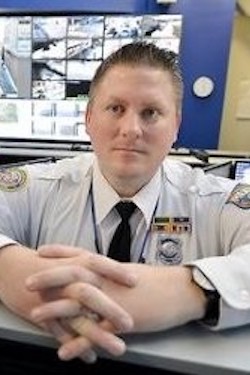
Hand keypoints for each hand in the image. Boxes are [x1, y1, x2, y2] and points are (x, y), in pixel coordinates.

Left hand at [30, 245, 206, 361]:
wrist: (181, 291)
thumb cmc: (157, 282)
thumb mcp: (130, 274)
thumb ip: (111, 274)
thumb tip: (98, 275)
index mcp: (111, 268)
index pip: (81, 255)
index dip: (60, 252)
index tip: (41, 250)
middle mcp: (109, 280)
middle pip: (75, 274)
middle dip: (50, 276)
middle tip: (28, 281)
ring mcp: (115, 300)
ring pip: (81, 303)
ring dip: (57, 310)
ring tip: (36, 316)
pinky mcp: (124, 320)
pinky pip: (98, 332)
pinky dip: (80, 342)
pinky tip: (64, 350)